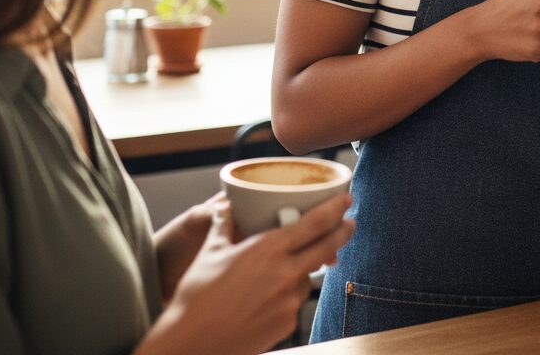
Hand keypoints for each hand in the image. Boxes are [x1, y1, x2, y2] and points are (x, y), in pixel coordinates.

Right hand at [138, 193, 353, 354]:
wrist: (189, 344)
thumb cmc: (196, 296)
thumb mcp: (211, 251)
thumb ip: (225, 224)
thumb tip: (227, 205)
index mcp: (269, 249)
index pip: (315, 223)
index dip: (335, 208)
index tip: (347, 200)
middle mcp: (285, 273)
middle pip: (326, 247)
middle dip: (342, 232)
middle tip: (350, 223)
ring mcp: (289, 301)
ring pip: (307, 277)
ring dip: (303, 270)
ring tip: (280, 273)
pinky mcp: (287, 325)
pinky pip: (294, 303)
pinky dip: (288, 296)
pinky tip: (267, 299)